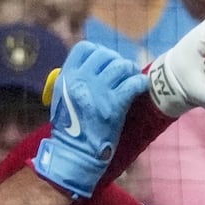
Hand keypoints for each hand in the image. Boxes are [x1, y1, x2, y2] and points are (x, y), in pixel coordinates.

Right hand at [33, 42, 149, 198]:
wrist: (75, 155)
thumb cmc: (71, 130)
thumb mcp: (62, 99)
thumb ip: (74, 80)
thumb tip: (93, 65)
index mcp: (66, 77)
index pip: (86, 48)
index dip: (99, 52)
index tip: (106, 63)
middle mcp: (81, 81)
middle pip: (106, 55)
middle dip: (117, 62)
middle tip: (122, 74)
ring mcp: (98, 92)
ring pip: (122, 66)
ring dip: (130, 71)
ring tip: (131, 79)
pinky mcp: (114, 106)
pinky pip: (133, 83)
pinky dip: (140, 83)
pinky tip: (141, 86)